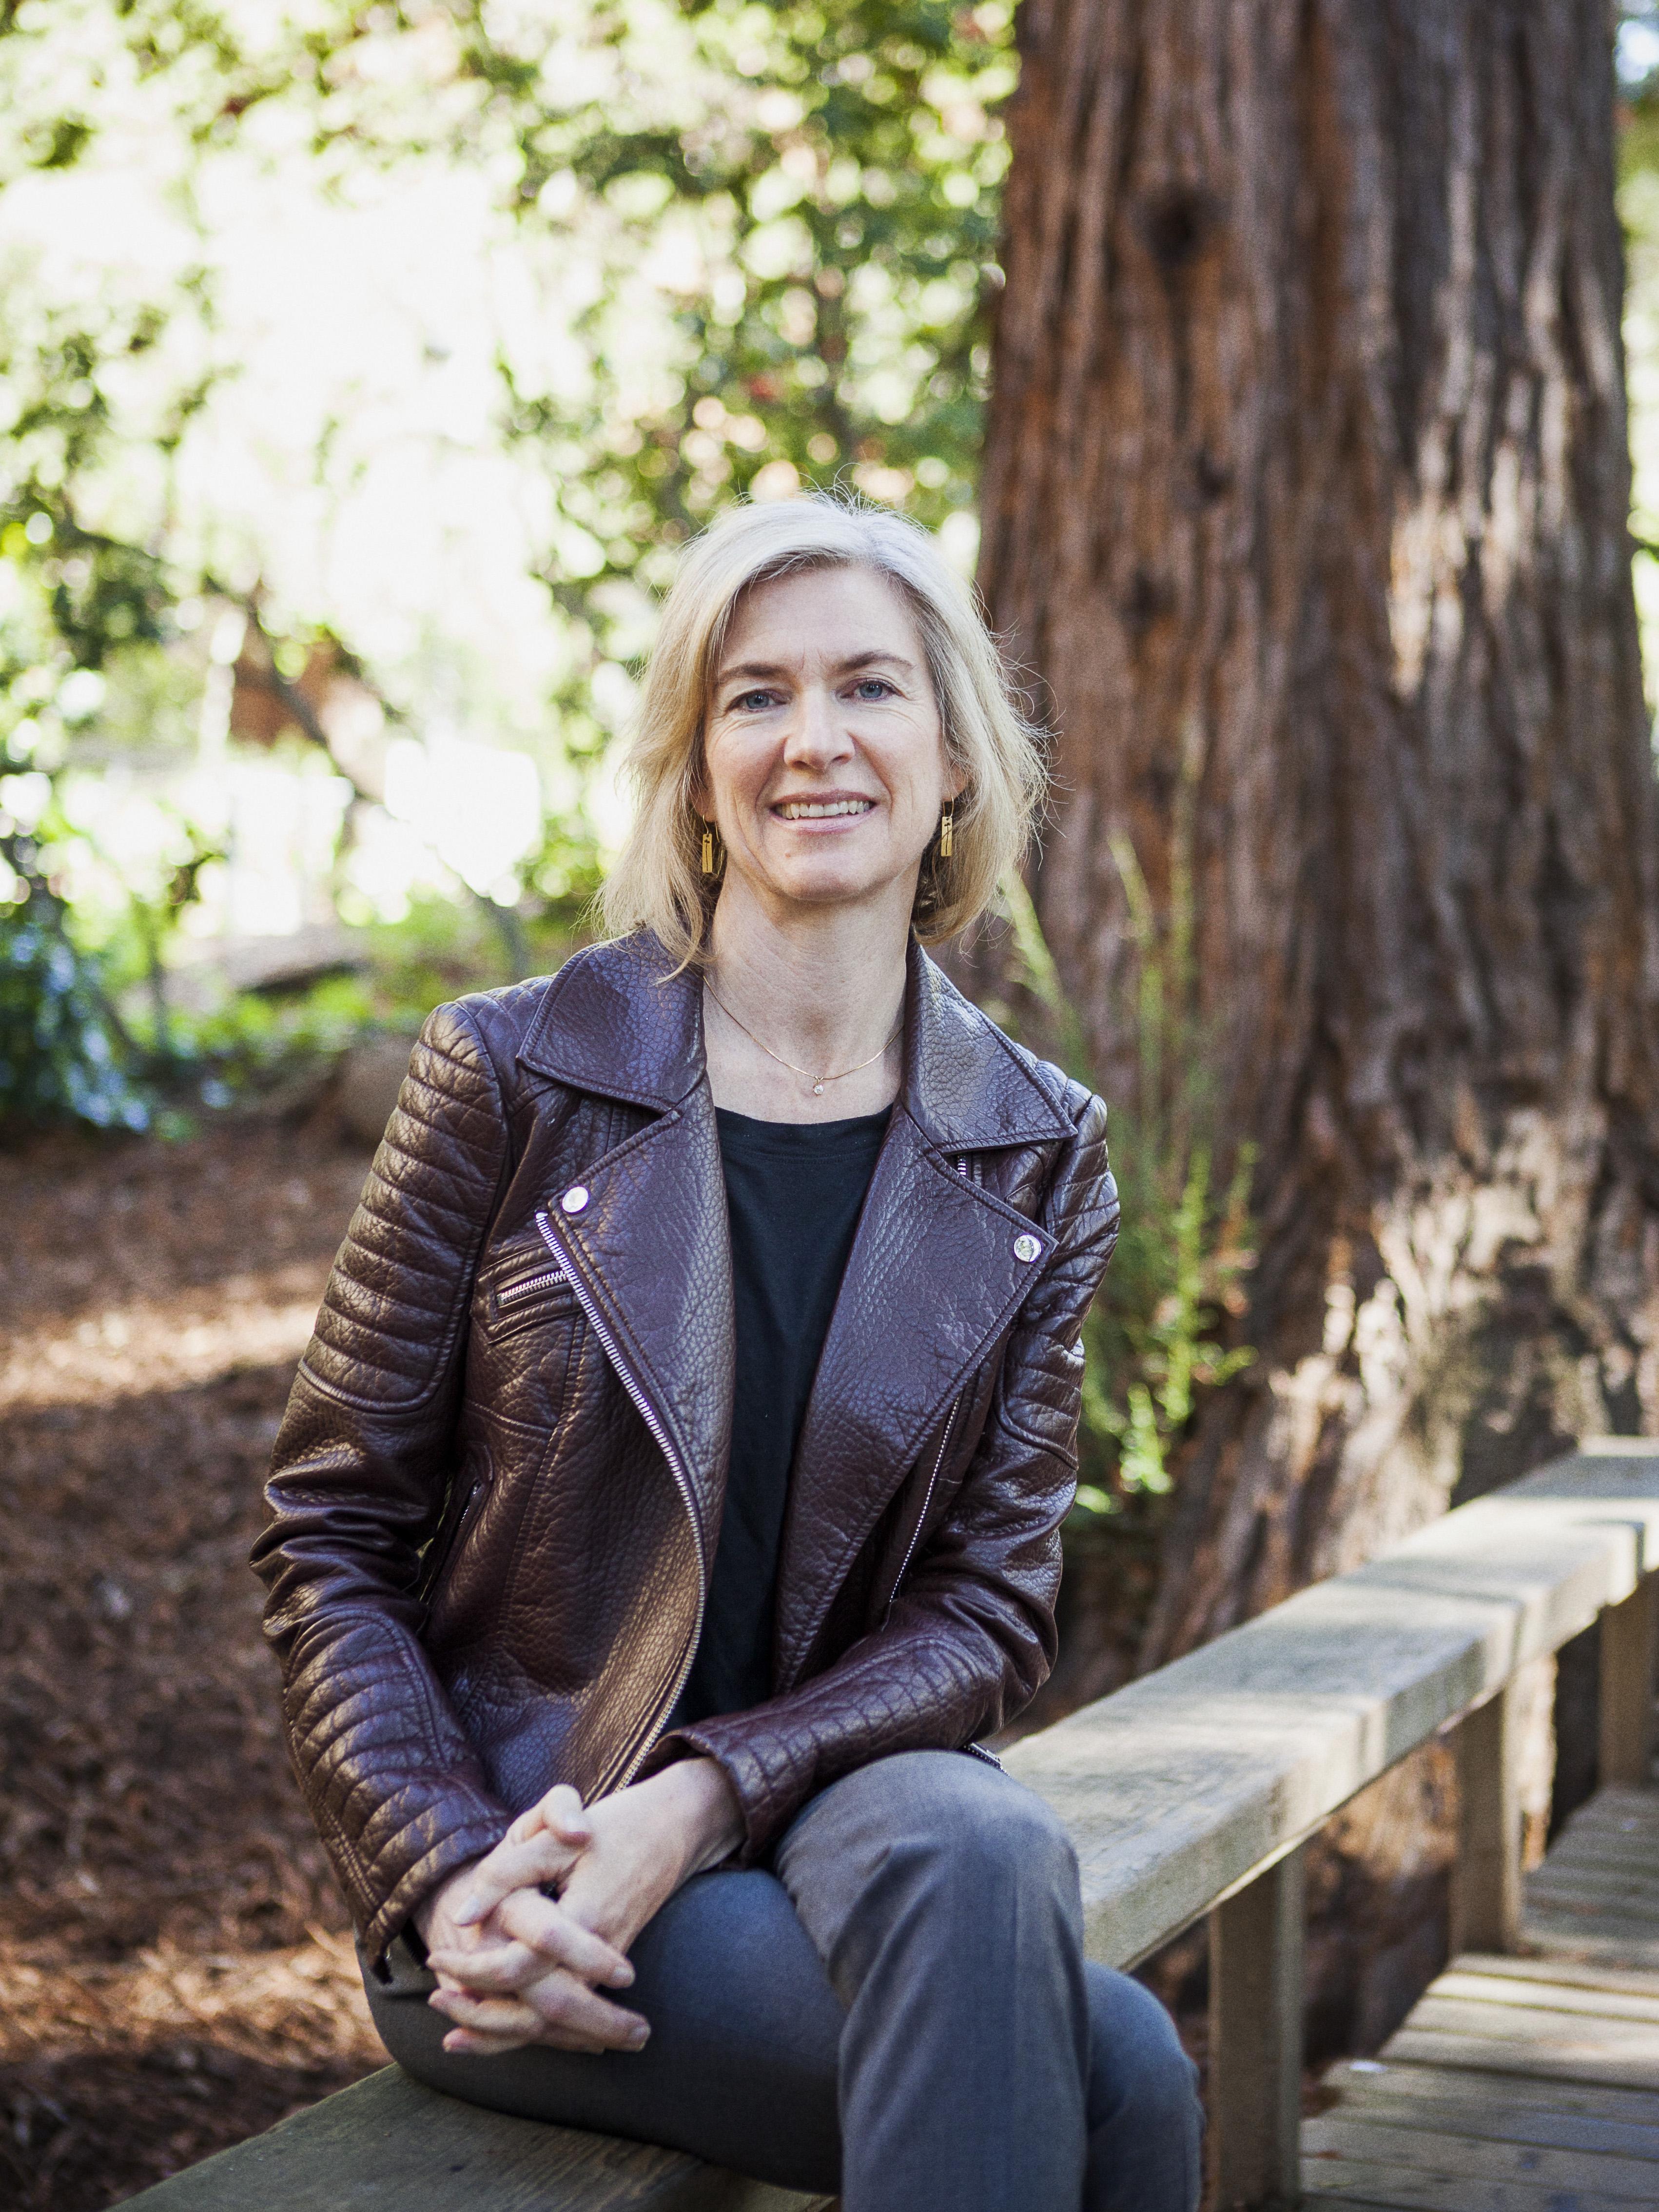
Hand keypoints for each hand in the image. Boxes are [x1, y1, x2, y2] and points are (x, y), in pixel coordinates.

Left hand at [420, 1761, 742, 2057]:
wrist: (675, 1828)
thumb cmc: (613, 1825)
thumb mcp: (555, 1833)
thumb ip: (507, 1872)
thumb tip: (462, 1917)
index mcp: (583, 1918)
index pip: (520, 1965)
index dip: (473, 1968)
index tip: (436, 1957)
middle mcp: (600, 1955)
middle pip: (538, 2013)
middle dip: (482, 2016)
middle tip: (438, 2001)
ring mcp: (609, 1968)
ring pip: (556, 2025)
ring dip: (505, 2035)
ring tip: (455, 2036)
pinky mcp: (609, 1972)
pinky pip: (570, 2014)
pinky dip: (535, 2032)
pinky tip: (502, 2036)